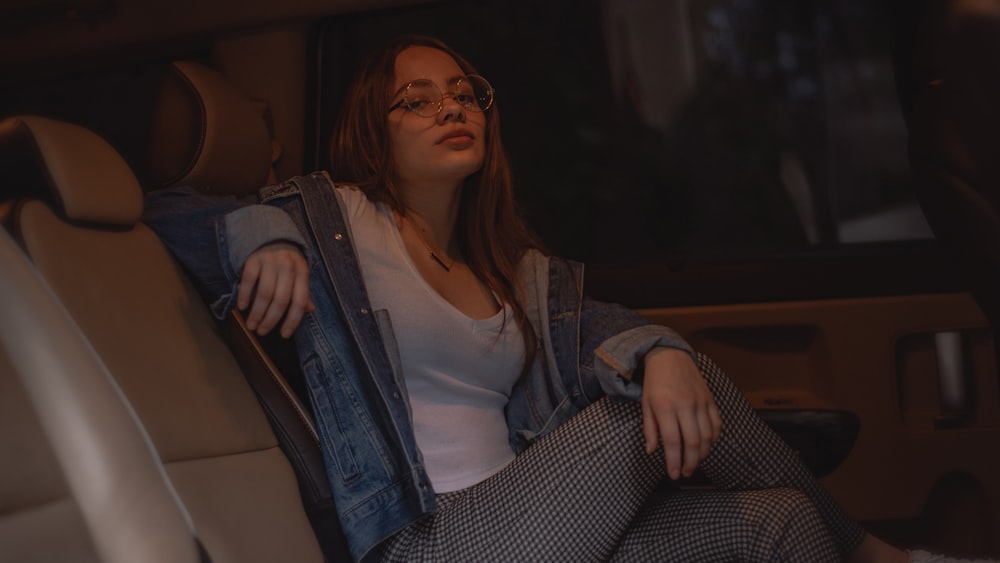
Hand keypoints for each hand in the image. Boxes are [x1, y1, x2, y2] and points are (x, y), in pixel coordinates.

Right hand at [237, 242, 313, 337]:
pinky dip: (244, 296)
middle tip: (262, 332)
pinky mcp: (254, 258)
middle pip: (280, 300)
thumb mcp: (299, 273)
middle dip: (271, 320)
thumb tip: (309, 310)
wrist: (271, 235)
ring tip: (251, 325)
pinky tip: (242, 307)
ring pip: (264, 294)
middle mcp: (288, 267)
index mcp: (302, 272)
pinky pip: (248, 281)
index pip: (299, 301)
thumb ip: (303, 292)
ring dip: (256, 313)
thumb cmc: (286, 261)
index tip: (284, 335)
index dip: (292, 320)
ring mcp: (270, 261)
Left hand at [641, 347, 722, 479]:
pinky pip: (717, 423)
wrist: (669, 356)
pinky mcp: (710, 399)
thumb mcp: (645, 404)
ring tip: (694, 462)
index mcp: (665, 407)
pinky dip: (714, 438)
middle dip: (690, 463)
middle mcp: (685, 405)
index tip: (674, 474)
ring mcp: (700, 402)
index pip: (672, 441)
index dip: (674, 461)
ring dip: (702, 453)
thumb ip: (650, 429)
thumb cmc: (655, 382)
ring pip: (707, 435)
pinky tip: (707, 445)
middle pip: (692, 442)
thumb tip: (652, 451)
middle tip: (685, 473)